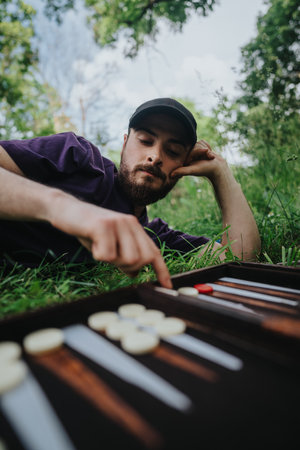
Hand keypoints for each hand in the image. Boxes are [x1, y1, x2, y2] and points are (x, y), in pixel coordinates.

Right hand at [49, 193, 171, 287]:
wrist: (65, 209)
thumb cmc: (88, 230)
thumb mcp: (109, 244)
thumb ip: (124, 256)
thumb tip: (135, 273)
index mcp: (134, 227)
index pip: (153, 251)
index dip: (161, 270)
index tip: (166, 286)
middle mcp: (130, 223)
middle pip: (142, 259)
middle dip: (128, 267)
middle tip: (110, 257)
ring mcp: (117, 223)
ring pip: (128, 259)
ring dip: (112, 261)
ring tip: (100, 248)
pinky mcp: (103, 226)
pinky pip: (107, 255)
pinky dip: (98, 255)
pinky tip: (91, 243)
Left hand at [171, 140, 226, 180]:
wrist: (219, 168)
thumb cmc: (206, 170)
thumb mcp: (193, 170)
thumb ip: (182, 171)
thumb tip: (171, 175)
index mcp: (184, 160)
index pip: (189, 150)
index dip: (196, 153)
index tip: (201, 159)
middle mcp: (188, 155)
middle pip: (194, 145)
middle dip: (202, 151)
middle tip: (207, 158)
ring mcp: (195, 151)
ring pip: (199, 143)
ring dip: (206, 150)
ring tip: (209, 157)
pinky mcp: (200, 148)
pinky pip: (203, 142)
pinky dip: (208, 148)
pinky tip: (209, 155)